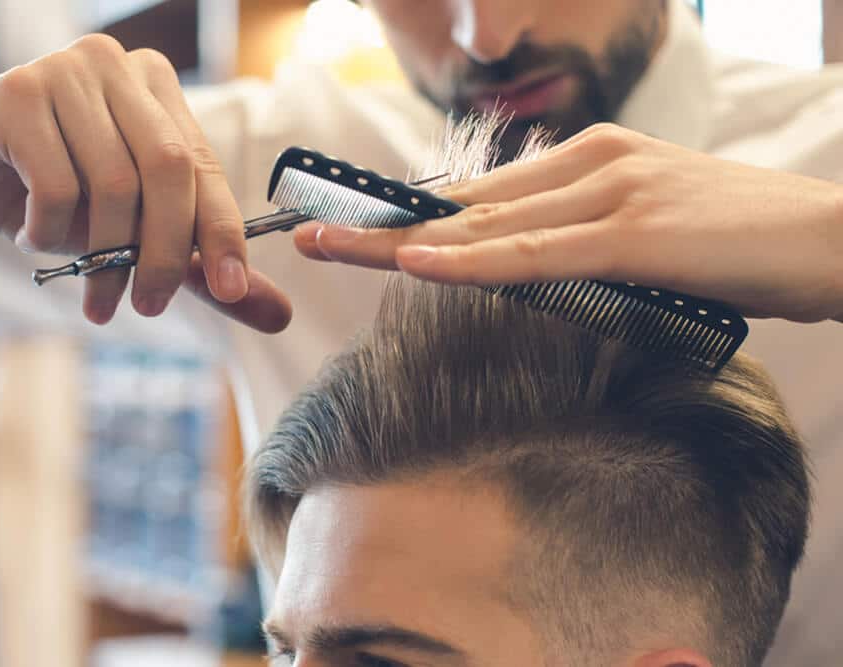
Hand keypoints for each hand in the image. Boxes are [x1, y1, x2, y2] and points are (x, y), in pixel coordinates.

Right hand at [0, 35, 286, 327]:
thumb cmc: (46, 192)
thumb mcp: (130, 234)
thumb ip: (199, 267)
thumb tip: (277, 314)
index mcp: (158, 90)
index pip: (205, 168)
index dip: (223, 234)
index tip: (232, 292)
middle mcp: (118, 67)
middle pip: (169, 172)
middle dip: (166, 254)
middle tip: (150, 306)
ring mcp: (65, 72)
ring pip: (114, 185)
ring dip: (103, 257)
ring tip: (91, 293)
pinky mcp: (14, 93)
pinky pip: (56, 185)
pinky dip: (49, 232)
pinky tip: (30, 236)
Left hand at [296, 124, 842, 322]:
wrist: (831, 239)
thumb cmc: (740, 244)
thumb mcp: (647, 235)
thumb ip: (585, 242)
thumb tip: (531, 269)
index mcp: (593, 160)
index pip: (484, 196)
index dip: (417, 215)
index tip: (361, 227)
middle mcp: (592, 164)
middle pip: (467, 205)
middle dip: (386, 223)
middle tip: (315, 233)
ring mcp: (610, 193)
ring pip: (487, 226)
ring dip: (404, 239)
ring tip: (333, 245)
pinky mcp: (633, 232)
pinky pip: (535, 252)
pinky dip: (473, 261)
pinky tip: (420, 262)